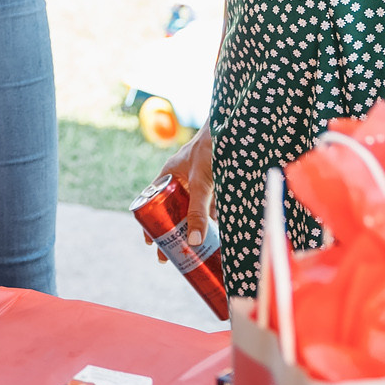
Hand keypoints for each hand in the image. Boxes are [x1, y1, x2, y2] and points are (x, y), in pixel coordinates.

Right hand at [160, 126, 216, 252]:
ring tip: (191, 252)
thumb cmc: (211, 149)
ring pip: (193, 211)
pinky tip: (216, 237)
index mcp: (170, 175)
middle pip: (173, 210)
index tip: (150, 242)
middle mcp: (183, 180)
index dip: (149, 221)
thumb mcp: (201, 183)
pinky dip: (212, 221)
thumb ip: (199, 211)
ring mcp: (200, 182)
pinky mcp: (217, 185)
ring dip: (192, 229)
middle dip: (171, 232)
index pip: (153, 202)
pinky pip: (211, 207)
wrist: (234, 129)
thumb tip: (194, 242)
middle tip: (169, 255)